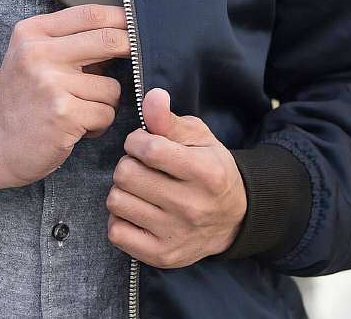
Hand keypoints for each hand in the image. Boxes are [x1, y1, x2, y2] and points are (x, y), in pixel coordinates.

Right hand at [0, 4, 130, 196]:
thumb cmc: (19, 101)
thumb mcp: (30, 58)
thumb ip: (66, 42)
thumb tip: (120, 33)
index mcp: (31, 33)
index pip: (90, 14)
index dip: (122, 19)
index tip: (135, 28)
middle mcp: (38, 53)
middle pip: (109, 40)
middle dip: (130, 52)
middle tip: (135, 63)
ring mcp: (50, 84)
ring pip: (112, 86)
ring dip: (105, 103)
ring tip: (81, 110)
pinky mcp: (63, 114)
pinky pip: (105, 113)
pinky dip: (99, 124)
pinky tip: (78, 127)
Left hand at [105, 88, 246, 267]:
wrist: (234, 219)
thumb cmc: (210, 169)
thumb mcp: (198, 138)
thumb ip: (168, 119)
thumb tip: (152, 95)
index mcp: (205, 172)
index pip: (148, 149)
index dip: (136, 141)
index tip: (142, 144)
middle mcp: (192, 206)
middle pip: (125, 174)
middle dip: (128, 164)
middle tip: (142, 168)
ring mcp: (176, 235)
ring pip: (116, 201)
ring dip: (123, 191)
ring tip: (141, 189)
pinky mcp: (161, 255)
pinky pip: (116, 232)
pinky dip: (121, 219)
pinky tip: (138, 211)